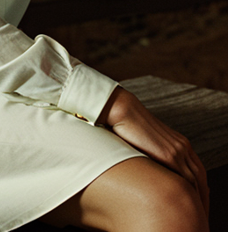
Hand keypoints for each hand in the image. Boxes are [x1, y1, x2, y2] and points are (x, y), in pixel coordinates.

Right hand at [98, 87, 209, 216]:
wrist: (124, 111)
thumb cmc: (129, 127)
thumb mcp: (148, 143)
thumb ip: (155, 156)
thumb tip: (150, 171)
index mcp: (179, 143)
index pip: (198, 170)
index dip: (200, 189)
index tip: (197, 203)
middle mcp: (183, 146)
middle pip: (201, 178)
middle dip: (203, 199)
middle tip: (199, 215)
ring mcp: (178, 151)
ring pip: (197, 182)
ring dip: (199, 201)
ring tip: (194, 217)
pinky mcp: (169, 155)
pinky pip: (186, 181)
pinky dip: (190, 195)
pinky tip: (184, 206)